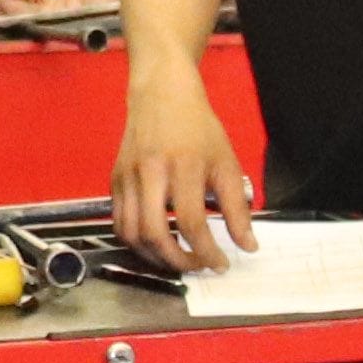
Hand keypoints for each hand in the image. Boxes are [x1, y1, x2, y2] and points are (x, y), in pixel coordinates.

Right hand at [112, 90, 257, 271]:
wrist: (161, 95)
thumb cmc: (198, 129)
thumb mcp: (226, 163)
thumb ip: (237, 208)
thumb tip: (248, 246)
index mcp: (185, 166)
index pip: (192, 222)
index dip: (206, 251)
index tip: (220, 264)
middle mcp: (151, 173)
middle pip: (155, 233)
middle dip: (177, 261)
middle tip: (197, 267)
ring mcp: (127, 177)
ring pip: (131, 234)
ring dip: (154, 257)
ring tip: (177, 260)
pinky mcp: (114, 180)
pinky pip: (119, 223)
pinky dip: (136, 242)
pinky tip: (156, 245)